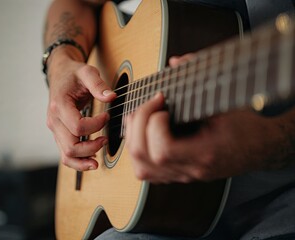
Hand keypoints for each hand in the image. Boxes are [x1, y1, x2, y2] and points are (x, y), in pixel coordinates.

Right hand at [47, 48, 115, 170]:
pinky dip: (78, 161)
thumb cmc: (73, 73)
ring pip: (66, 156)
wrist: (60, 74)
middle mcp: (54, 121)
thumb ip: (98, 84)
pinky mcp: (59, 134)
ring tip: (98, 161)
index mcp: (59, 106)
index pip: (78, 127)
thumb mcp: (86, 72)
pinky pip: (65, 154)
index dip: (96, 125)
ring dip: (84, 160)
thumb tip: (112, 97)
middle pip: (71, 147)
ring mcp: (55, 130)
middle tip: (106, 139)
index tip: (107, 116)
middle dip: (91, 147)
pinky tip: (91, 160)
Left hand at [125, 56, 280, 183]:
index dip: (154, 124)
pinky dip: (138, 149)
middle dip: (138, 126)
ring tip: (144, 116)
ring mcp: (182, 175)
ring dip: (134, 138)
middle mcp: (190, 170)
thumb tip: (175, 62)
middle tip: (150, 104)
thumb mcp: (226, 100)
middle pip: (145, 159)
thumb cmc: (245, 125)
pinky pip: (147, 170)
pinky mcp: (177, 174)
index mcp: (206, 154)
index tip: (162, 101)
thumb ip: (199, 79)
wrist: (260, 148)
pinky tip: (145, 131)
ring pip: (141, 169)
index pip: (163, 151)